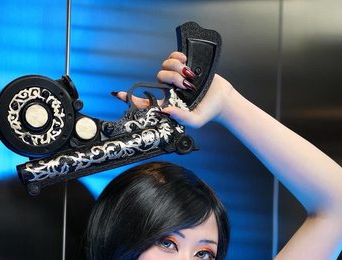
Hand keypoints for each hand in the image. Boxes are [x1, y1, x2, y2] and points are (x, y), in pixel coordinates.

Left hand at [112, 51, 233, 128]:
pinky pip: (173, 56)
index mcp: (168, 104)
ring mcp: (175, 77)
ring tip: (188, 75)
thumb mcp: (195, 121)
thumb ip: (181, 118)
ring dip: (175, 68)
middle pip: (158, 77)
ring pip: (165, 66)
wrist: (222, 99)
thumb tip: (165, 111)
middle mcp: (169, 89)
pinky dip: (177, 56)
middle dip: (170, 79)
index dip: (130, 98)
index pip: (145, 102)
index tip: (119, 95)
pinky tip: (185, 61)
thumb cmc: (208, 112)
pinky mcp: (184, 66)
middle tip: (184, 85)